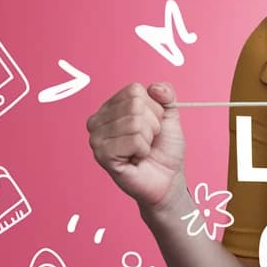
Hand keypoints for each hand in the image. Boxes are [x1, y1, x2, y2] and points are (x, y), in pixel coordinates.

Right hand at [87, 82, 185, 210]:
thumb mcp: (170, 115)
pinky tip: (136, 158)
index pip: (135, 91)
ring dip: (148, 139)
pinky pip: (133, 140)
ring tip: (142, 150)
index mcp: (111, 106)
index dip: (154, 109)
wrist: (168, 178)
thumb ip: (166, 94)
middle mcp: (98, 120)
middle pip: (135, 105)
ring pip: (135, 123)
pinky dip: (142, 150)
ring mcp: (97, 138)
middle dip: (153, 124)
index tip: (152, 125)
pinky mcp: (102, 155)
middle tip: (148, 140)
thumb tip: (155, 88)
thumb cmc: (164, 148)